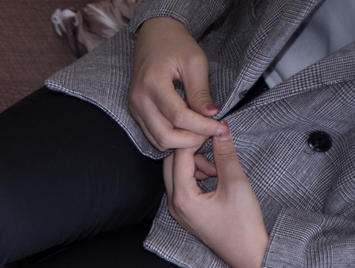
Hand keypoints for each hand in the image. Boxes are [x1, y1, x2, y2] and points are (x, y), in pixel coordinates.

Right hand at [129, 16, 226, 151]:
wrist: (154, 37)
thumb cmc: (176, 45)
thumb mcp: (195, 62)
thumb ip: (200, 91)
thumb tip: (211, 115)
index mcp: (153, 83)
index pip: (179, 116)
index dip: (202, 126)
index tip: (220, 127)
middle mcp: (139, 99)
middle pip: (165, 135)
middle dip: (191, 140)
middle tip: (210, 133)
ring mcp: (135, 108)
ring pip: (158, 140)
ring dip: (181, 143)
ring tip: (200, 132)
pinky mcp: (136, 112)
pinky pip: (153, 135)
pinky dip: (171, 139)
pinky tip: (187, 130)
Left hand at [163, 121, 269, 267]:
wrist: (249, 254)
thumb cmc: (243, 225)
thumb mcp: (236, 184)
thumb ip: (225, 154)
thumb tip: (221, 130)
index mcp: (182, 198)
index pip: (179, 156)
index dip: (195, 138)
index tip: (211, 126)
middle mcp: (174, 205)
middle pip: (172, 164)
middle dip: (192, 149)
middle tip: (213, 140)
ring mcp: (179, 210)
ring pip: (177, 174)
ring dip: (196, 163)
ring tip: (219, 165)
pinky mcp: (188, 212)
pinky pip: (184, 186)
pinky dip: (197, 175)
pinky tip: (216, 175)